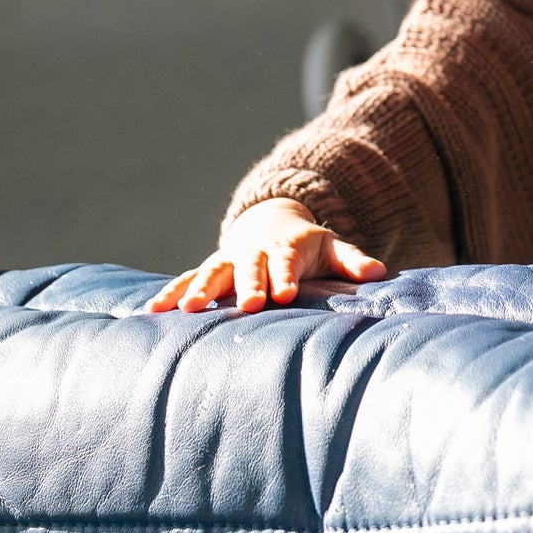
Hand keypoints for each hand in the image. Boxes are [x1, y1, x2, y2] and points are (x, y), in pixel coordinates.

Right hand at [145, 197, 386, 314]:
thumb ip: (353, 260)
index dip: (286, 276)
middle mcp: (254, 252)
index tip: (287, 293)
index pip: (287, 262)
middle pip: (250, 267)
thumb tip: (380, 273)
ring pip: (212, 271)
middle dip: (248, 285)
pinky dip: (171, 292)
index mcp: (286, 247)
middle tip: (249, 304)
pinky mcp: (208, 270)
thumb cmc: (307, 247)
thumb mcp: (332, 247)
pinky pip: (186, 280)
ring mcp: (228, 260)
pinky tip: (152, 310)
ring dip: (200, 288)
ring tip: (189, 308)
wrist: (272, 222)